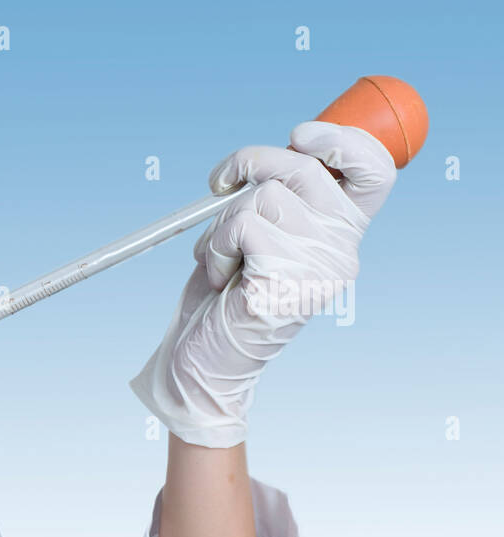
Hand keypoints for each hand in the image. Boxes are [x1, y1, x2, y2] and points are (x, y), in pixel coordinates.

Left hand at [130, 121, 397, 447]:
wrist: (203, 363)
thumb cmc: (223, 297)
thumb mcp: (258, 235)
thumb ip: (280, 196)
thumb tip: (281, 148)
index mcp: (341, 235)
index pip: (373, 171)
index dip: (343, 140)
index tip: (299, 134)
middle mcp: (340, 252)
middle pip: (304, 169)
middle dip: (251, 161)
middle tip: (220, 181)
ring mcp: (317, 270)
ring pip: (266, 196)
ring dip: (222, 221)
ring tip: (218, 257)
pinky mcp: (287, 284)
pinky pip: (243, 226)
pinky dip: (216, 245)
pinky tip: (218, 277)